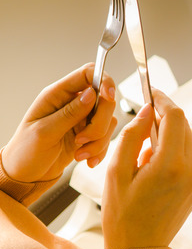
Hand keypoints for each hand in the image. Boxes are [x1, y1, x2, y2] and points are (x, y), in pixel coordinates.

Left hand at [2, 64, 116, 181]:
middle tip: (83, 139)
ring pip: (109, 120)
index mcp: (57, 95)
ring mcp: (82, 119)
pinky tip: (86, 159)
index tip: (109, 96)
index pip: (88, 73)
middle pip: (105, 100)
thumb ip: (69, 113)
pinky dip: (100, 150)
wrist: (26, 174)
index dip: (104, 80)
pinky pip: (107, 136)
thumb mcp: (44, 132)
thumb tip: (91, 94)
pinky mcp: (89, 134)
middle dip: (100, 123)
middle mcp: (72, 103)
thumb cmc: (26, 152)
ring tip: (80, 153)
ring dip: (99, 141)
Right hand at [102, 89, 191, 248]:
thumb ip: (132, 136)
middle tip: (143, 113)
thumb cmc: (121, 214)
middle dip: (164, 116)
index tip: (150, 91)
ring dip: (168, 134)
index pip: (175, 117)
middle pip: (183, 126)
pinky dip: (173, 151)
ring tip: (142, 148)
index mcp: (171, 165)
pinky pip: (188, 157)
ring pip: (186, 141)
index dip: (163, 100)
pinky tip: (153, 164)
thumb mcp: (116, 172)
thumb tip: (145, 111)